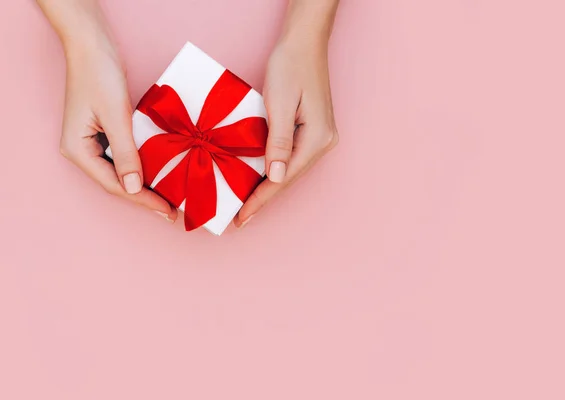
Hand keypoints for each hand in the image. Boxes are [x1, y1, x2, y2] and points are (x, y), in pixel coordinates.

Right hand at [58, 37, 177, 222]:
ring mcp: (92, 142)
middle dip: (145, 197)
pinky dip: (143, 166)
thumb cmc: (99, 75)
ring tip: (169, 198)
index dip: (142, 200)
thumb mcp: (115, 116)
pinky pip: (125, 156)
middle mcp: (82, 151)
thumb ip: (125, 153)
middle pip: (117, 182)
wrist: (93, 45)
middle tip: (172, 211)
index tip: (166, 210)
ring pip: (122, 172)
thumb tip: (134, 188)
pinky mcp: (105, 132)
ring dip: (145, 184)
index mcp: (78, 150)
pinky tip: (160, 173)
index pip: (114, 185)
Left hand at [234, 35, 338, 226]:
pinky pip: (290, 157)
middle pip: (288, 178)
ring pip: (289, 169)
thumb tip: (275, 177)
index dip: (261, 199)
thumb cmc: (290, 66)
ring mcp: (320, 137)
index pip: (284, 178)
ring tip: (246, 204)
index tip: (242, 217)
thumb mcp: (280, 103)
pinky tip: (259, 179)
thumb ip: (278, 141)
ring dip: (267, 186)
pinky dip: (273, 169)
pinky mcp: (312, 131)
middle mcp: (323, 142)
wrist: (303, 42)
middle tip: (240, 217)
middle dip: (264, 197)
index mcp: (318, 138)